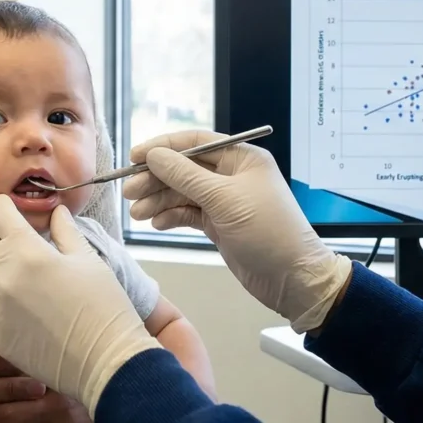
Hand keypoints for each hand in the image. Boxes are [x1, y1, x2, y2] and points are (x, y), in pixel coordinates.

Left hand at [0, 195, 160, 415]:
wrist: (101, 360)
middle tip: (12, 241)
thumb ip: (65, 232)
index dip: (3, 206)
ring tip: (11, 273)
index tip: (6, 206)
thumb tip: (56, 212)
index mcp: (26, 249)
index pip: (0, 214)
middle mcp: (1, 273)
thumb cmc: (102, 306)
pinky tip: (7, 302)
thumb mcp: (87, 260)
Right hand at [124, 130, 351, 332]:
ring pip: (183, 192)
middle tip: (129, 192)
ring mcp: (225, 201)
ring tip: (137, 213)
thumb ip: (185, 176)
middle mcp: (232, 175)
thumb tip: (154, 155)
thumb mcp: (224, 200)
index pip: (195, 143)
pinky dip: (171, 216)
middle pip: (184, 169)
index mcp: (242, 158)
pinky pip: (188, 213)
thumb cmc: (268, 232)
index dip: (163, 147)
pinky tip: (157, 224)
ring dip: (159, 200)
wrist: (293, 279)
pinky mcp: (219, 224)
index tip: (134, 157)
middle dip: (156, 179)